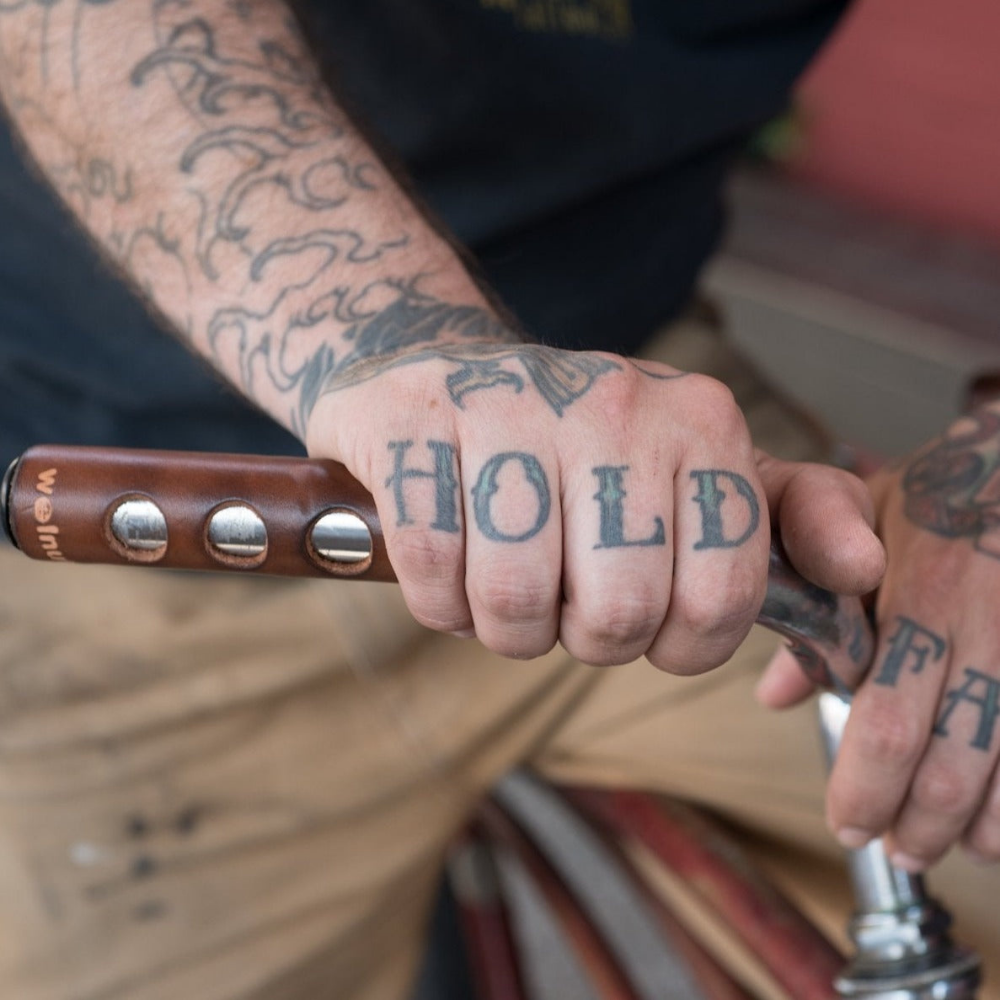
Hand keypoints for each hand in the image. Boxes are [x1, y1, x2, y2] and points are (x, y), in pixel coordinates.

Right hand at [306, 339, 882, 671]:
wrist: (445, 372)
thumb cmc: (579, 444)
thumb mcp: (698, 466)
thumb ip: (792, 516)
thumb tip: (864, 573)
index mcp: (702, 421)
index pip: (720, 598)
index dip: (679, 644)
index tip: (647, 622)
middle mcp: (614, 403)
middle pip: (616, 614)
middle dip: (584, 639)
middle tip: (565, 601)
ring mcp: (509, 406)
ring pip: (517, 603)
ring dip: (506, 627)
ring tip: (505, 587)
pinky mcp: (416, 422)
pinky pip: (435, 578)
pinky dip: (439, 603)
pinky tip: (450, 565)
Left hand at [760, 405, 999, 868]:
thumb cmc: (938, 492)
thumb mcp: (862, 529)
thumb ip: (817, 605)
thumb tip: (772, 694)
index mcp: (922, 593)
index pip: (887, 717)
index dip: (866, 786)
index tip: (847, 821)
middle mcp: (986, 623)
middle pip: (950, 758)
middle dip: (916, 820)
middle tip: (892, 848)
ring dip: (976, 824)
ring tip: (946, 847)